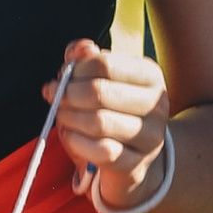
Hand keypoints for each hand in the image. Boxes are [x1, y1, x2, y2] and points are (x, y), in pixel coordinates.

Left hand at [53, 35, 171, 210]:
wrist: (135, 156)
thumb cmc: (111, 110)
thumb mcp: (99, 79)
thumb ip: (85, 58)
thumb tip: (80, 48)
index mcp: (150, 75)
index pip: (105, 64)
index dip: (76, 70)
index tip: (63, 77)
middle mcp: (157, 105)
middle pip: (99, 92)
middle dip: (67, 94)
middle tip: (55, 96)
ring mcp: (150, 137)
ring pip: (98, 122)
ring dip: (69, 118)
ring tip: (62, 116)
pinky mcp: (137, 164)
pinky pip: (100, 151)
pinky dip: (76, 142)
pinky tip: (71, 136)